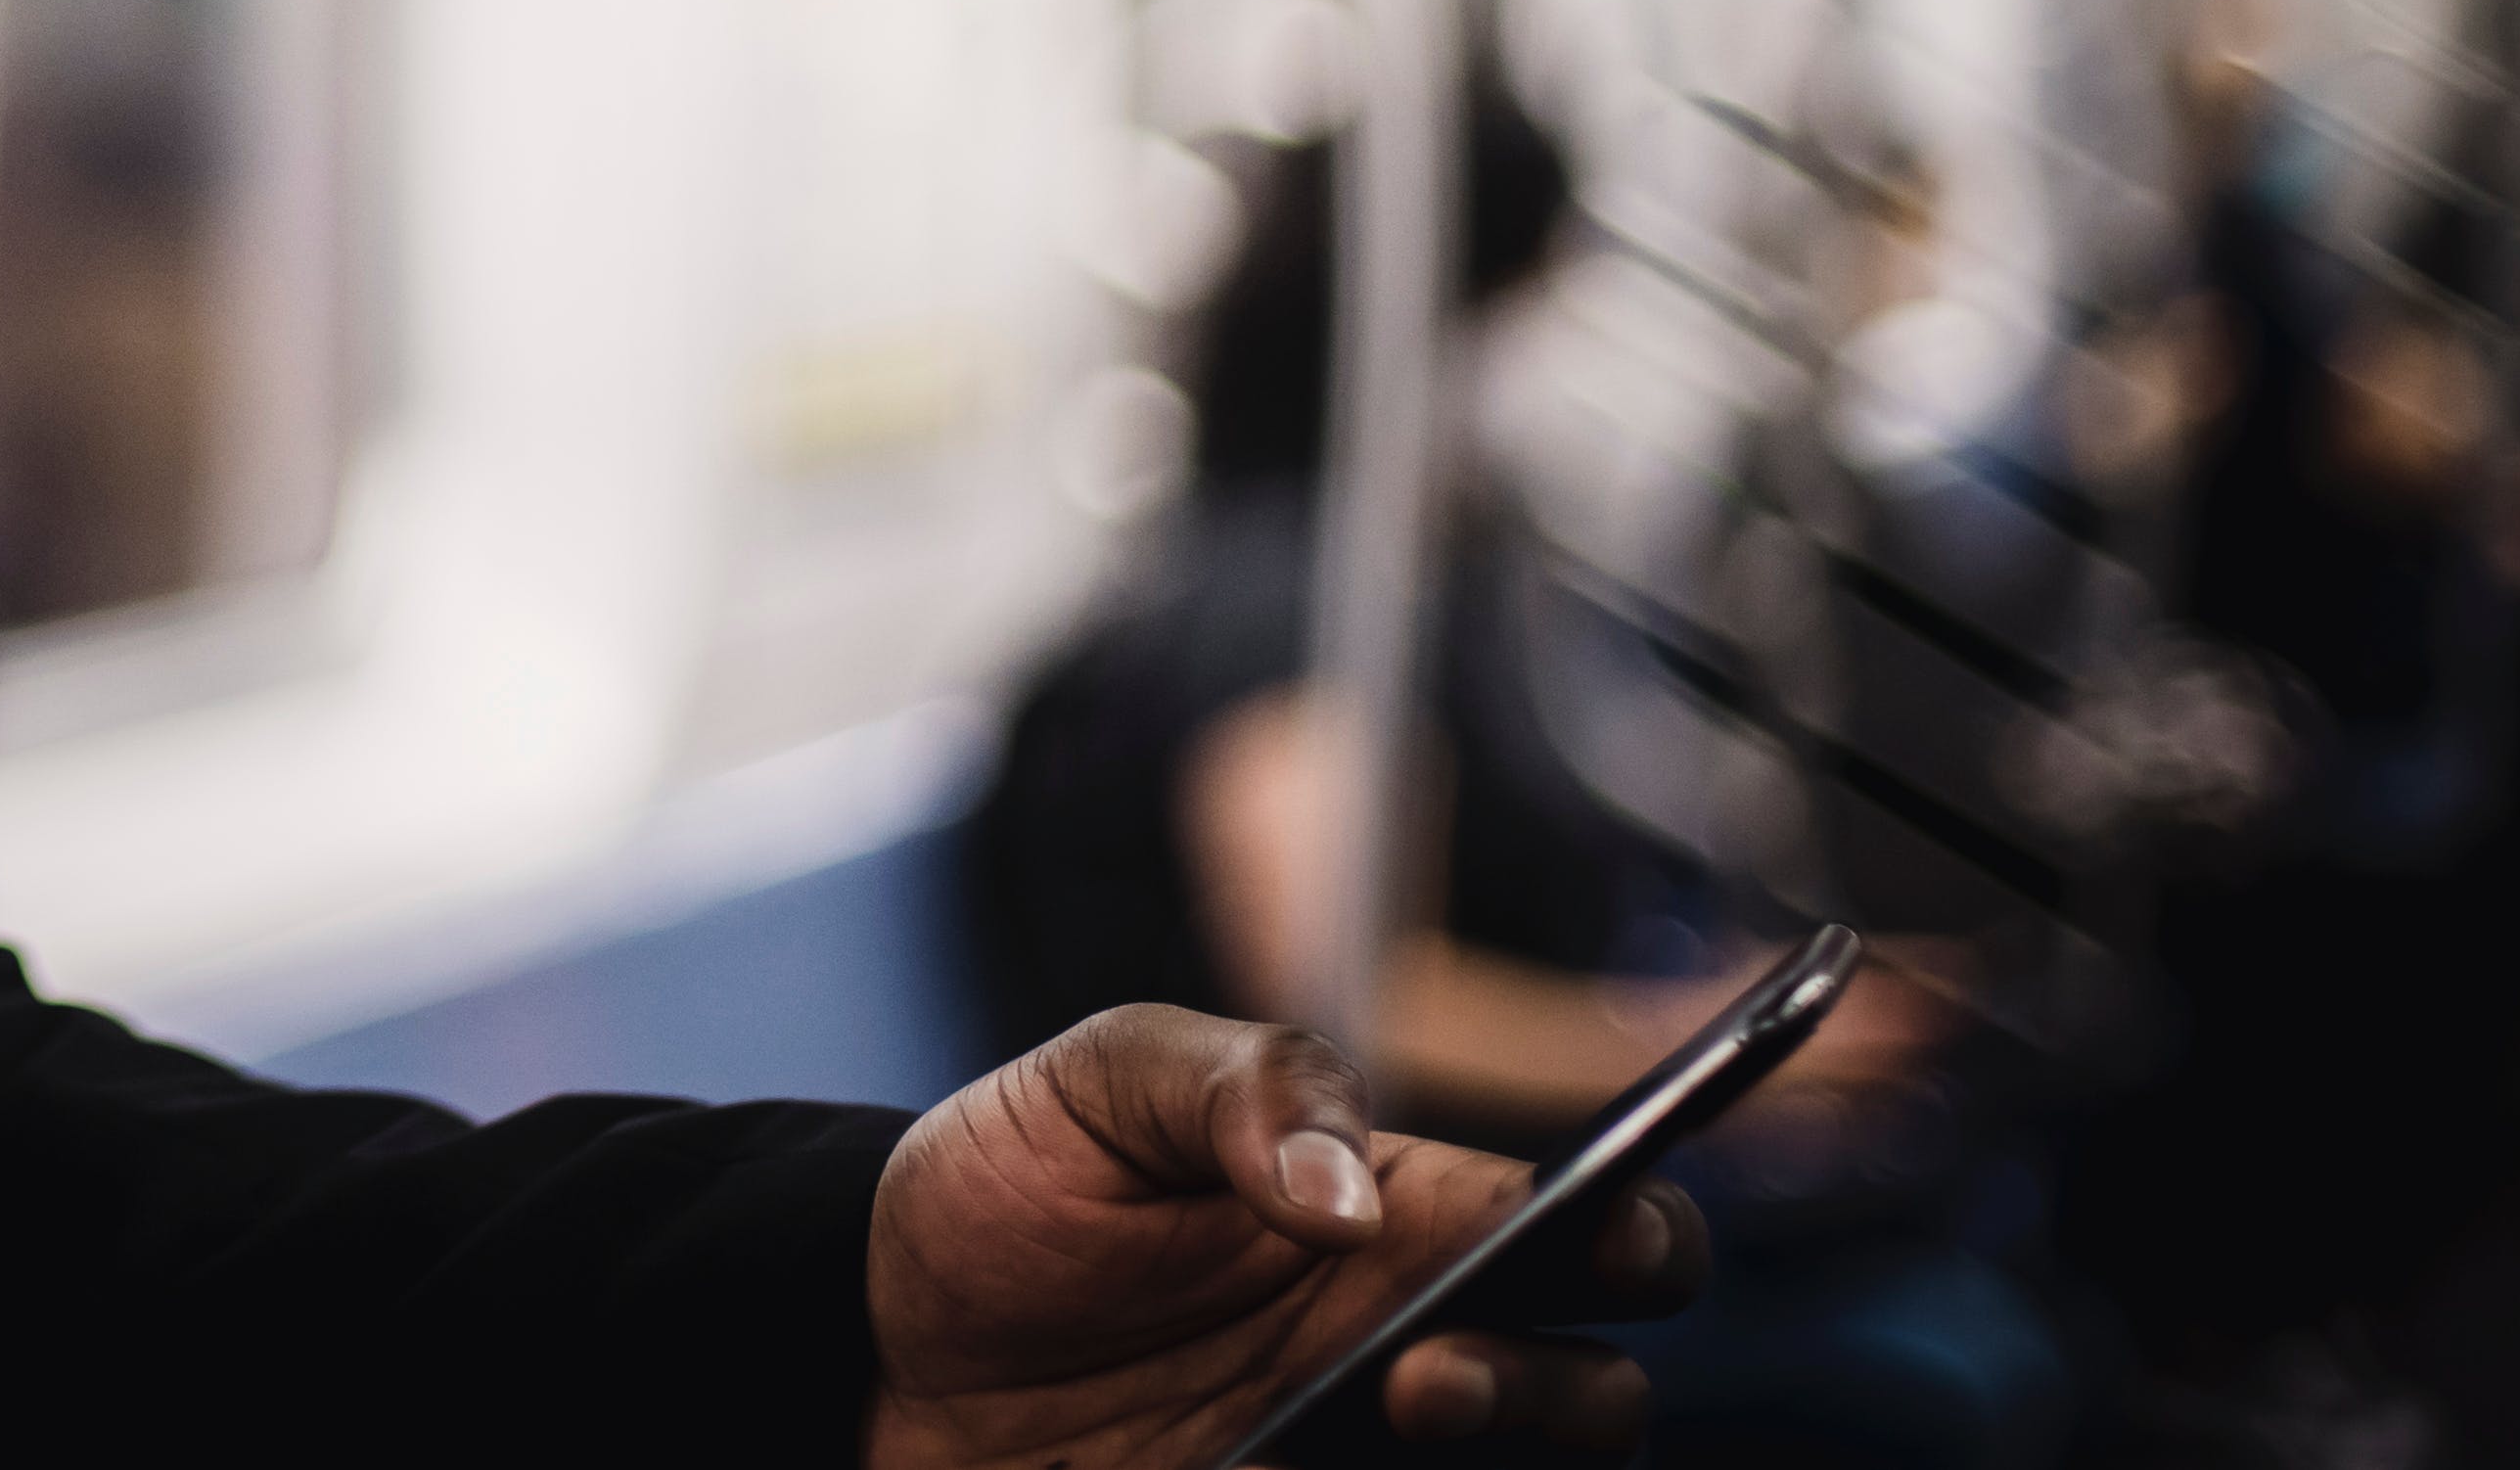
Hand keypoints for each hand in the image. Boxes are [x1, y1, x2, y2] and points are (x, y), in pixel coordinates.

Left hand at [866, 1005, 1700, 1469]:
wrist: (875, 1333)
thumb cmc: (1007, 1190)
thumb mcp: (1095, 1086)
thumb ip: (1236, 1088)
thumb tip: (1351, 1191)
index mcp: (1396, 1214)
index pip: (1591, 1230)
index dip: (1643, 1236)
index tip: (1608, 1240)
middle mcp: (1402, 1348)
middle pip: (1593, 1398)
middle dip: (1557, 1390)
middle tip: (1418, 1370)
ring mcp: (1349, 1457)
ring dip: (1489, 1454)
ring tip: (1374, 1417)